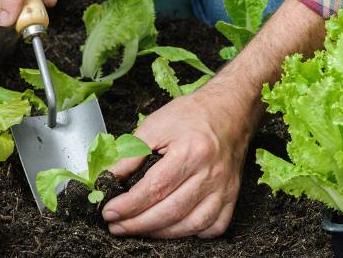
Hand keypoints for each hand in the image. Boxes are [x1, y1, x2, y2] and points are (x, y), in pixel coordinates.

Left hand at [102, 86, 257, 238]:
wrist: (230, 109)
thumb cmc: (193, 114)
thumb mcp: (155, 125)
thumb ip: (131, 153)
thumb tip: (110, 177)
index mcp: (191, 152)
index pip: (154, 189)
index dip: (128, 205)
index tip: (109, 212)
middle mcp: (210, 173)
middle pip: (171, 211)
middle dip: (138, 224)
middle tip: (117, 226)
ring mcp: (224, 187)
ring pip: (193, 224)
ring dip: (162, 233)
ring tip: (140, 229)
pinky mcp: (232, 194)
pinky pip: (215, 226)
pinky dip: (194, 233)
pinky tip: (175, 228)